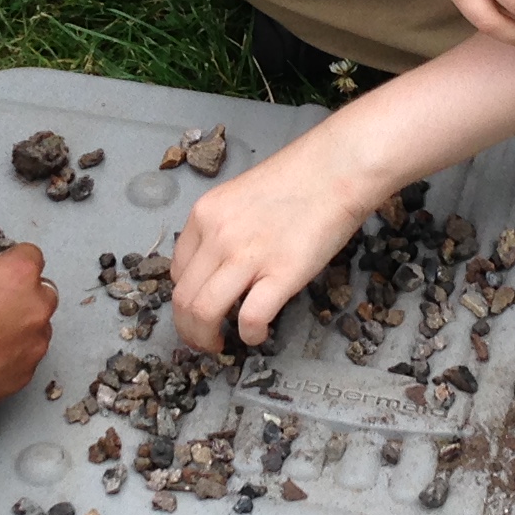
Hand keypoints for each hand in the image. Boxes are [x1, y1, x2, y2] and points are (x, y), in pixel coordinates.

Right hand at [0, 242, 57, 417]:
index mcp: (18, 273)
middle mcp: (35, 307)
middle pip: (42, 294)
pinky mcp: (26, 373)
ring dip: (20, 328)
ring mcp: (34, 343)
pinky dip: (11, 356)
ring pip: (37, 329)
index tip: (1, 273)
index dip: (12, 263)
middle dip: (23, 297)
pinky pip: (25, 358)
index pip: (31, 256)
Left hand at [170, 138, 371, 350]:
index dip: (185, 299)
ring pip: (203, 313)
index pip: (178, 272)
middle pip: (183, 298)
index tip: (198, 310)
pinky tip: (258, 335)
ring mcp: (247, 255)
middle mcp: (217, 236)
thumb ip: (223, 228)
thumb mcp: (240, 196)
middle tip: (202, 342)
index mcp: (204, 215)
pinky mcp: (281, 273)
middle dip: (188, 329)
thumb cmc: (297, 179)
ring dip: (206, 340)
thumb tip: (218, 265)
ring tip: (221, 346)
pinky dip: (249, 336)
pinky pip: (250, 318)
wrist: (336, 168)